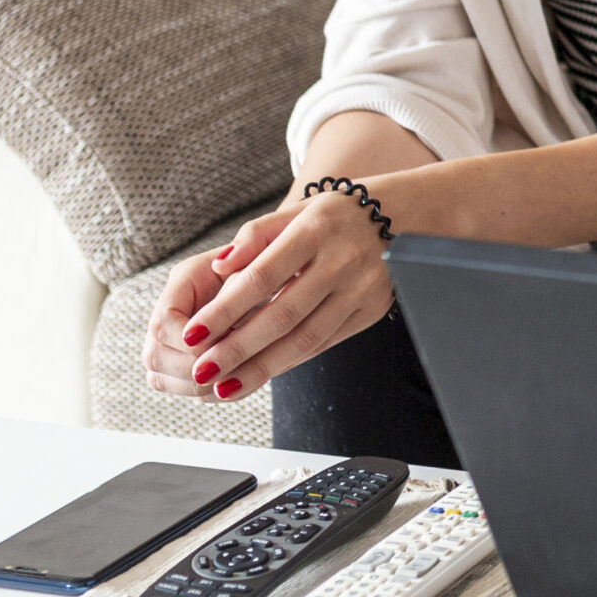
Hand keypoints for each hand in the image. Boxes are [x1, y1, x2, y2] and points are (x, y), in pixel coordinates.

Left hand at [143, 190, 397, 402]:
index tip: (191, 334)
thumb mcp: (298, 210)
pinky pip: (326, 341)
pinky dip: (292, 361)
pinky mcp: (372, 310)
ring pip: (306, 337)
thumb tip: (220, 267)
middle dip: (238, 348)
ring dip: (263, 367)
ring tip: (226, 387)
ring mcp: (361, 288)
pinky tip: (263, 373)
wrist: (405, 214)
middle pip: (283, 314)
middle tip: (201, 372)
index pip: (262, 276)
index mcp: (315, 230)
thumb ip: (256, 235)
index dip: (225, 308)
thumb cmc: (337, 215)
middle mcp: (341, 261)